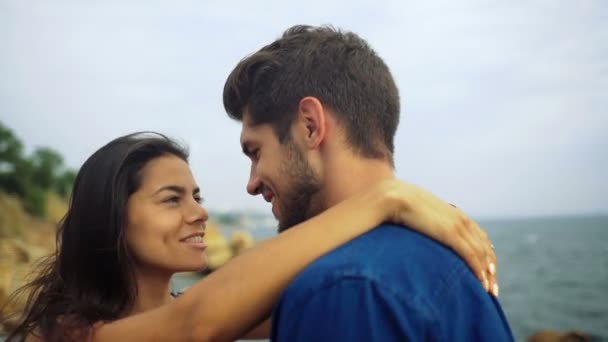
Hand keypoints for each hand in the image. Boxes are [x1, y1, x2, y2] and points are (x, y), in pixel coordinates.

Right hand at [378, 179, 498, 295]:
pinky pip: (472, 256)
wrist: (393, 197)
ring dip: (488, 274)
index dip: (485, 255)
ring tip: (488, 291)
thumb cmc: (397, 206)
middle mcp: (461, 219)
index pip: (478, 237)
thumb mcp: (416, 215)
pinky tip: (481, 284)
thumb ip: (423, 224)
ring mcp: (458, 225)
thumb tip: (417, 233)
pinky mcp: (452, 234)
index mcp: (454, 214)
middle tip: (492, 288)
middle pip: (485, 247)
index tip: (487, 272)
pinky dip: (479, 271)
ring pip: (482, 254)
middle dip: (490, 269)